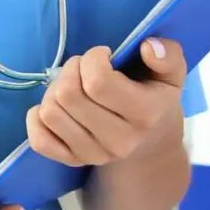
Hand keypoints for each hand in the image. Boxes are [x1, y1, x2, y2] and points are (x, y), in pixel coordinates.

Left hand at [24, 40, 186, 167]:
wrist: (152, 146)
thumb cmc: (156, 100)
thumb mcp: (171, 75)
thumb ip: (168, 55)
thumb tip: (147, 47)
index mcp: (145, 115)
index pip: (98, 82)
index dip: (92, 58)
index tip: (103, 55)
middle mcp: (119, 140)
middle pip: (68, 95)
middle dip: (72, 69)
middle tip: (85, 68)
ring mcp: (94, 155)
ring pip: (50, 112)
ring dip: (55, 89)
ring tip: (74, 85)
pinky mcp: (73, 161)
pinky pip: (39, 140)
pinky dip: (37, 118)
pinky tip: (58, 106)